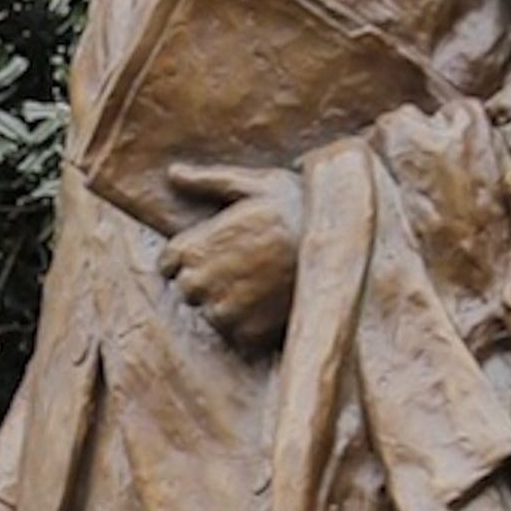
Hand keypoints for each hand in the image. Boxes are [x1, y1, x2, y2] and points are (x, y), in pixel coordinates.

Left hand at [159, 163, 303, 350]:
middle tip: (248, 265)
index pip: (169, 264)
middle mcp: (199, 283)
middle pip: (188, 292)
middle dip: (210, 281)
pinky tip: (276, 302)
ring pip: (214, 316)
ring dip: (232, 304)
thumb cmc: (298, 204)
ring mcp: (223, 311)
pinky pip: (240, 336)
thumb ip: (207, 181)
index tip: (220, 250)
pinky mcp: (250, 334)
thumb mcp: (251, 183)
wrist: (342, 242)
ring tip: (265, 283)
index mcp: (191, 247)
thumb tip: (173, 173)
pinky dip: (254, 325)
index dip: (193, 257)